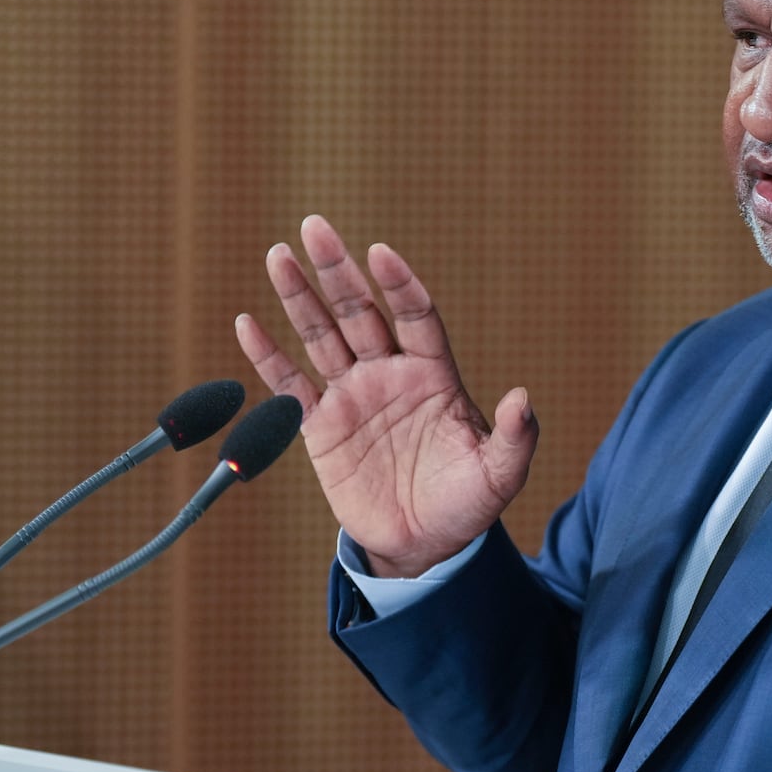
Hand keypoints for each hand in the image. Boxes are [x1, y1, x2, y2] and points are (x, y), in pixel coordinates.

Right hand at [235, 215, 537, 576]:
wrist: (423, 545)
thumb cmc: (467, 503)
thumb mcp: (501, 474)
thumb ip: (516, 438)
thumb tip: (523, 399)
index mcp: (434, 374)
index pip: (415, 315)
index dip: (400, 285)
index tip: (381, 253)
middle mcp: (390, 373)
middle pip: (360, 311)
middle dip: (337, 270)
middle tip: (315, 226)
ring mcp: (353, 395)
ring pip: (321, 335)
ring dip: (299, 296)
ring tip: (277, 254)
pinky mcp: (321, 427)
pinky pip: (290, 384)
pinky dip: (268, 356)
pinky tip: (247, 322)